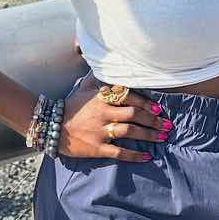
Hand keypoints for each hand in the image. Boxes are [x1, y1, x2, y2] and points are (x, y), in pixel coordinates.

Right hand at [57, 78, 171, 162]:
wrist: (51, 127)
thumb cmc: (71, 107)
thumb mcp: (84, 88)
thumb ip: (99, 78)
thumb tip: (109, 62)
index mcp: (102, 98)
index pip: (129, 97)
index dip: (146, 103)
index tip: (159, 109)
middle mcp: (103, 113)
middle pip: (134, 114)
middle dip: (153, 120)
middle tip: (166, 126)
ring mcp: (99, 131)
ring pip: (130, 131)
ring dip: (149, 135)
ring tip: (162, 138)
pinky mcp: (96, 147)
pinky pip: (119, 152)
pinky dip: (134, 155)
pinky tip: (147, 157)